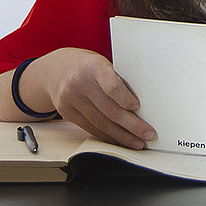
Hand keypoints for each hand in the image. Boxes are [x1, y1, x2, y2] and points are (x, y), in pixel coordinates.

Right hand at [29, 48, 156, 148]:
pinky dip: (108, 136)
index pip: (111, 86)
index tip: (138, 108)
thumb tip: (140, 104)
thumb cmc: (87, 66)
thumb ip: (116, 80)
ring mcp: (70, 99)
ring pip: (101, 124)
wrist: (57, 69)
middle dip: (132, 125)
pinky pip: (91, 129)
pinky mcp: (67, 113)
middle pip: (109, 110)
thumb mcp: (102, 64)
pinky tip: (119, 140)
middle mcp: (79, 83)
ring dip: (122, 136)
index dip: (126, 100)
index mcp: (93, 67)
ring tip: (137, 142)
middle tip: (148, 133)